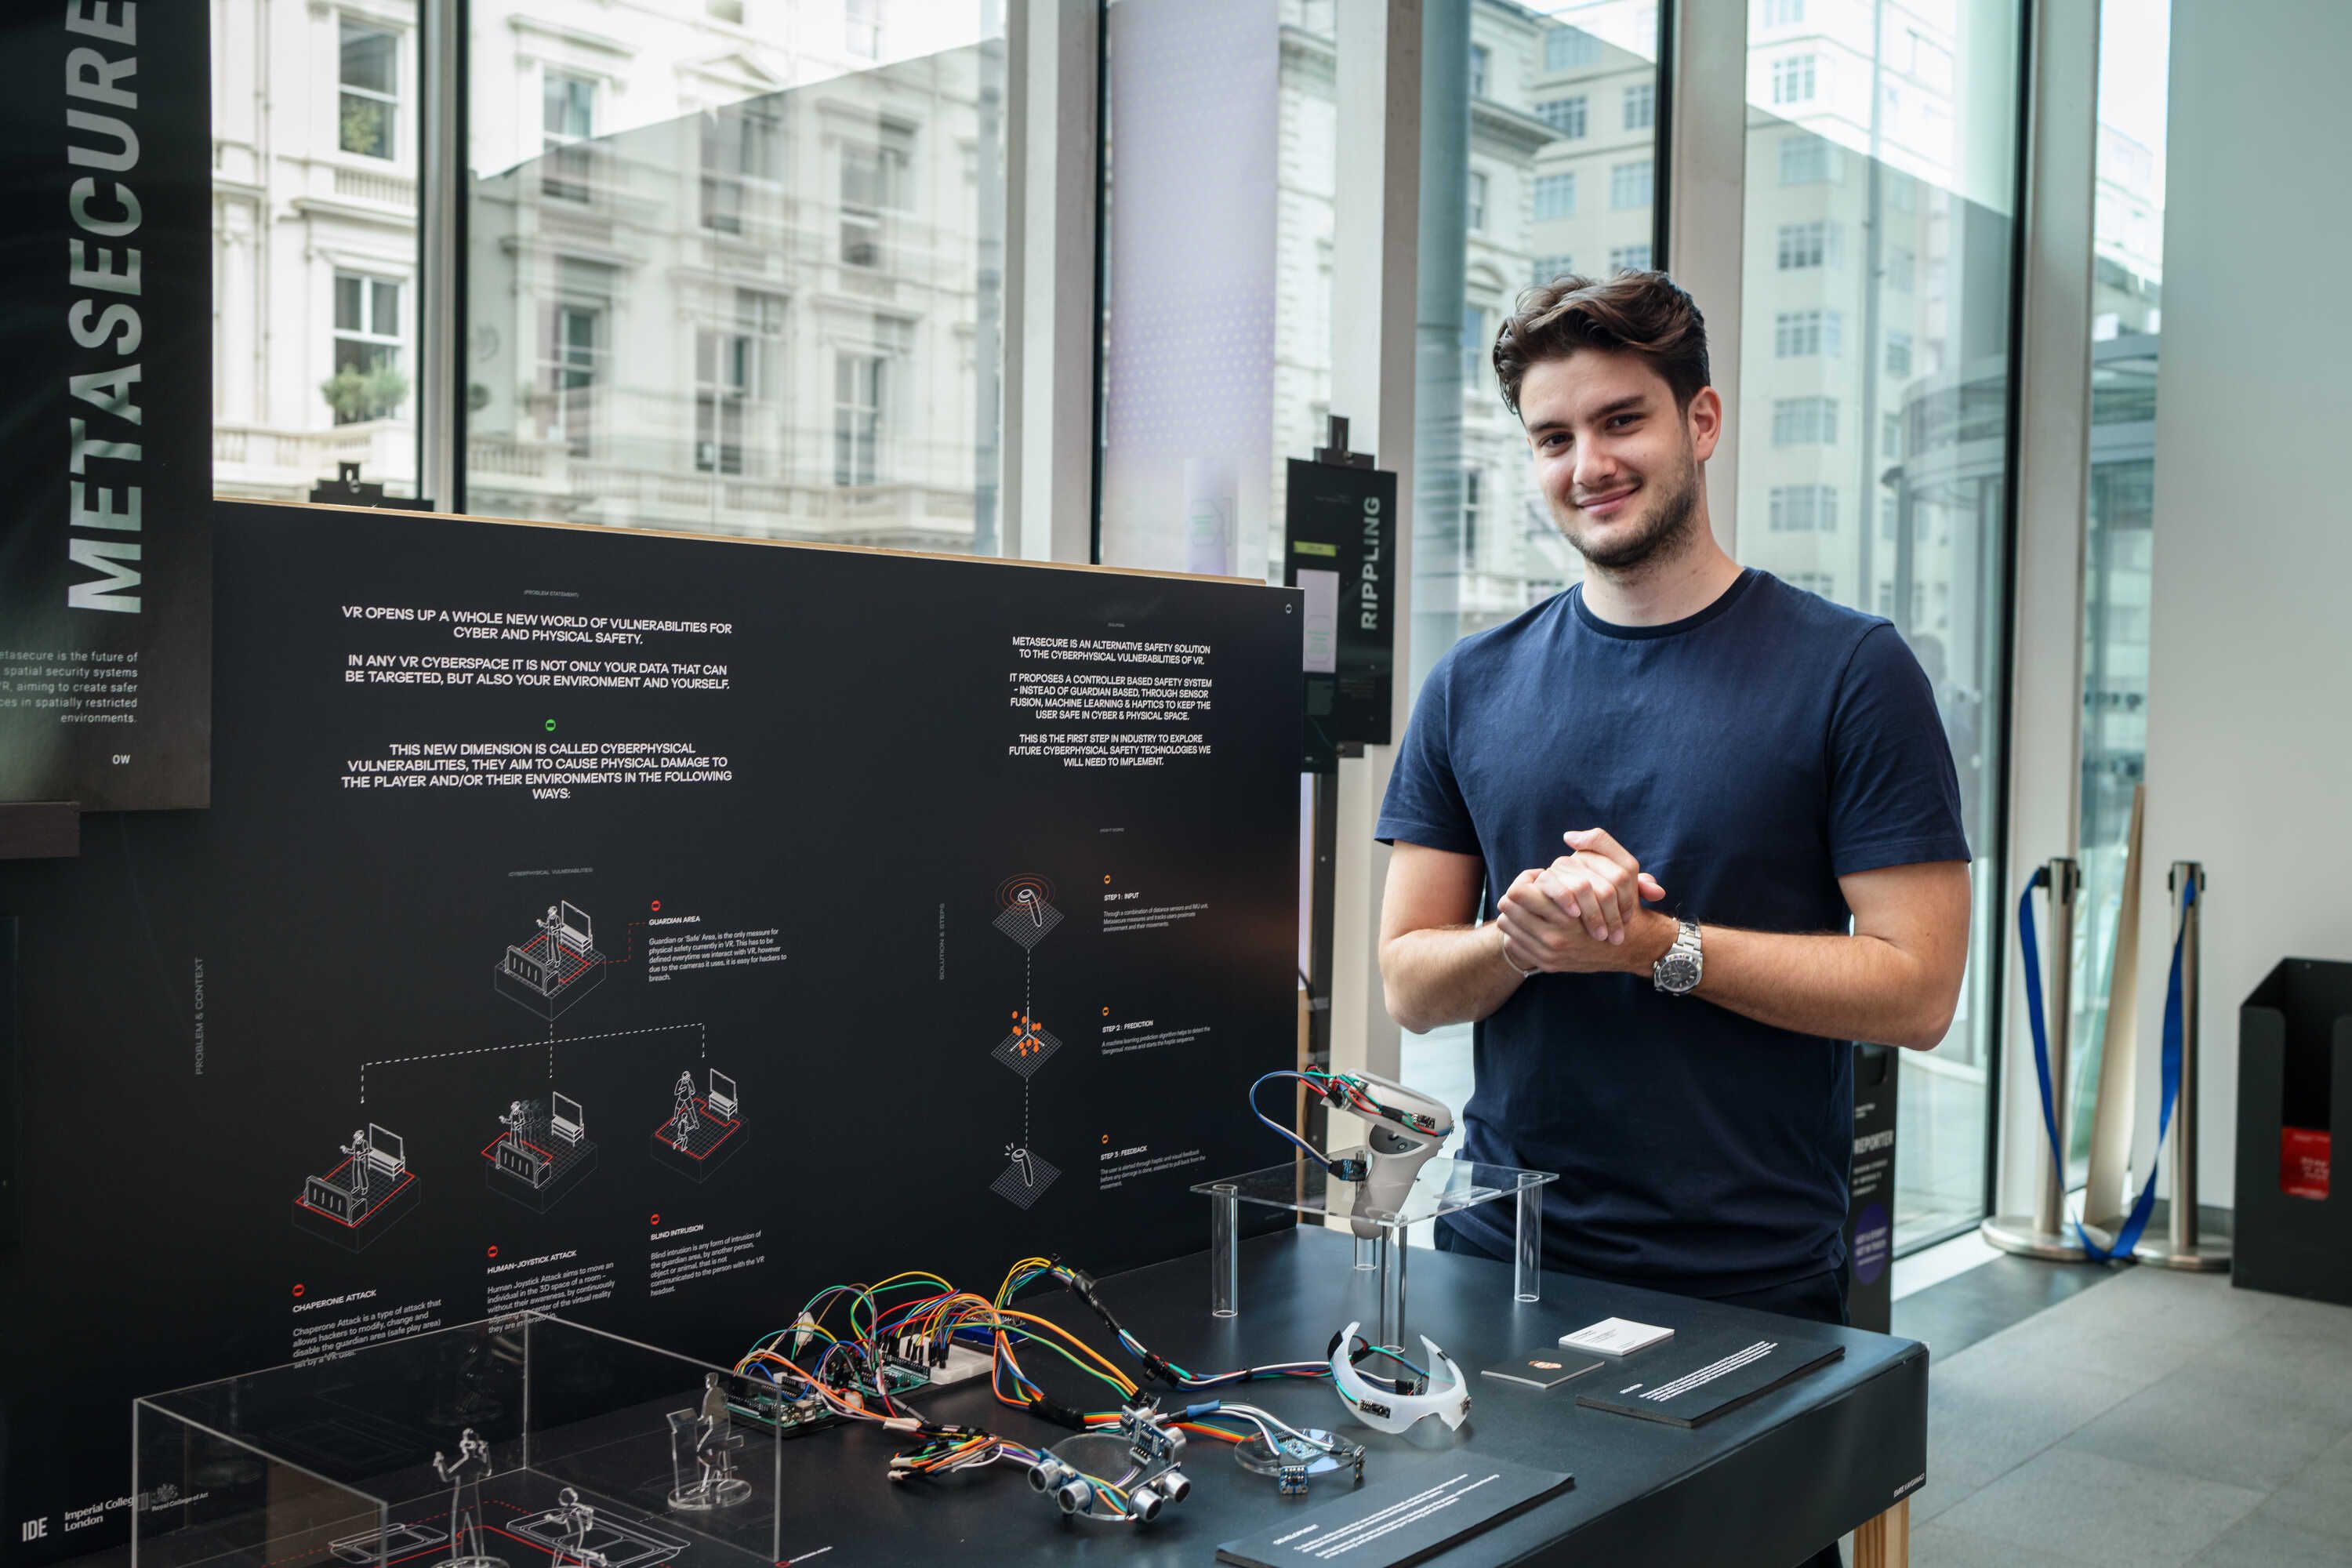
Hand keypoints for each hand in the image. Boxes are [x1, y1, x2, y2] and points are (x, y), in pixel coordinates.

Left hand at [1494, 829, 1666, 975]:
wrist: (1631, 948)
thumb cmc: (1622, 905)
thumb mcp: (1622, 872)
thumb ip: (1599, 844)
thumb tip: (1570, 837)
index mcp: (1568, 909)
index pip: (1519, 891)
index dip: (1525, 880)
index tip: (1535, 880)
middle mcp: (1557, 934)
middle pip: (1508, 906)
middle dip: (1513, 896)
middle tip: (1523, 893)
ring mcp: (1551, 951)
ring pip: (1507, 922)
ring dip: (1512, 913)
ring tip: (1523, 908)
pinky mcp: (1548, 964)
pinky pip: (1515, 941)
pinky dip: (1517, 932)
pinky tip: (1528, 926)